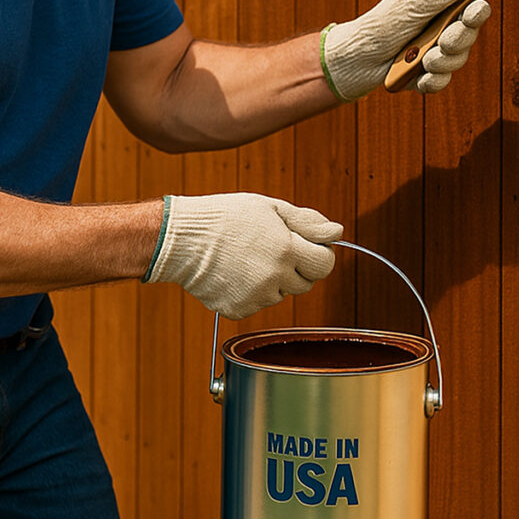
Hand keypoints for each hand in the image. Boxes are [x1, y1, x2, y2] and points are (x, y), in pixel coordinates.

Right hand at [144, 193, 342, 318]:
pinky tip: (234, 272)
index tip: (306, 246)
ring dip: (273, 280)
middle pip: (306, 283)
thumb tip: (337, 231)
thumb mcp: (269, 208)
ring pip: (281, 294)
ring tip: (246, 258)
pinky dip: (251, 291)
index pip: (325, 264)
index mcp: (286, 249)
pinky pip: (258, 303)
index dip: (319, 254)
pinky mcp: (240, 310)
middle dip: (296, 268)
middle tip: (272, 249)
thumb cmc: (225, 217)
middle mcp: (275, 277)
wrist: (181, 240)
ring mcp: (257, 297)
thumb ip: (306, 221)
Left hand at [321, 0, 490, 99]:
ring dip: (441, 61)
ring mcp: (435, 52)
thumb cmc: (381, 24)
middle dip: (457, 39)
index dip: (477, 11)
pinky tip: (418, 74)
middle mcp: (441, 28)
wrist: (356, 58)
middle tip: (443, 40)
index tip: (475, 11)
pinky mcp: (427, 75)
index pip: (472, 6)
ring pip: (457, 60)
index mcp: (440, 5)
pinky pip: (441, 81)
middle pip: (469, 35)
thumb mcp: (412, 2)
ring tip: (422, 58)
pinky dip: (431, 79)